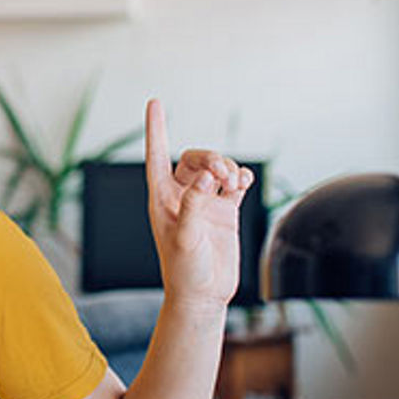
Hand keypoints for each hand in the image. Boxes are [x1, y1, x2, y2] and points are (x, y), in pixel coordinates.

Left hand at [144, 99, 252, 313]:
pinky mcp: (225, 211)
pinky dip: (241, 177)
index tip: (155, 103)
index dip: (156, 129)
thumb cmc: (185, 271)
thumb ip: (194, 206)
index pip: (156, 156)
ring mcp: (204, 203)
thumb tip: (206, 178)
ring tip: (235, 181)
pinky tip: (244, 182)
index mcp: (161, 200)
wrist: (204, 295)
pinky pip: (234, 183)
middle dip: (210, 158)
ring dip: (227, 167)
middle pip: (194, 159)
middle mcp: (181, 197)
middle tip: (222, 173)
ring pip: (216, 168)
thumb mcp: (186, 239)